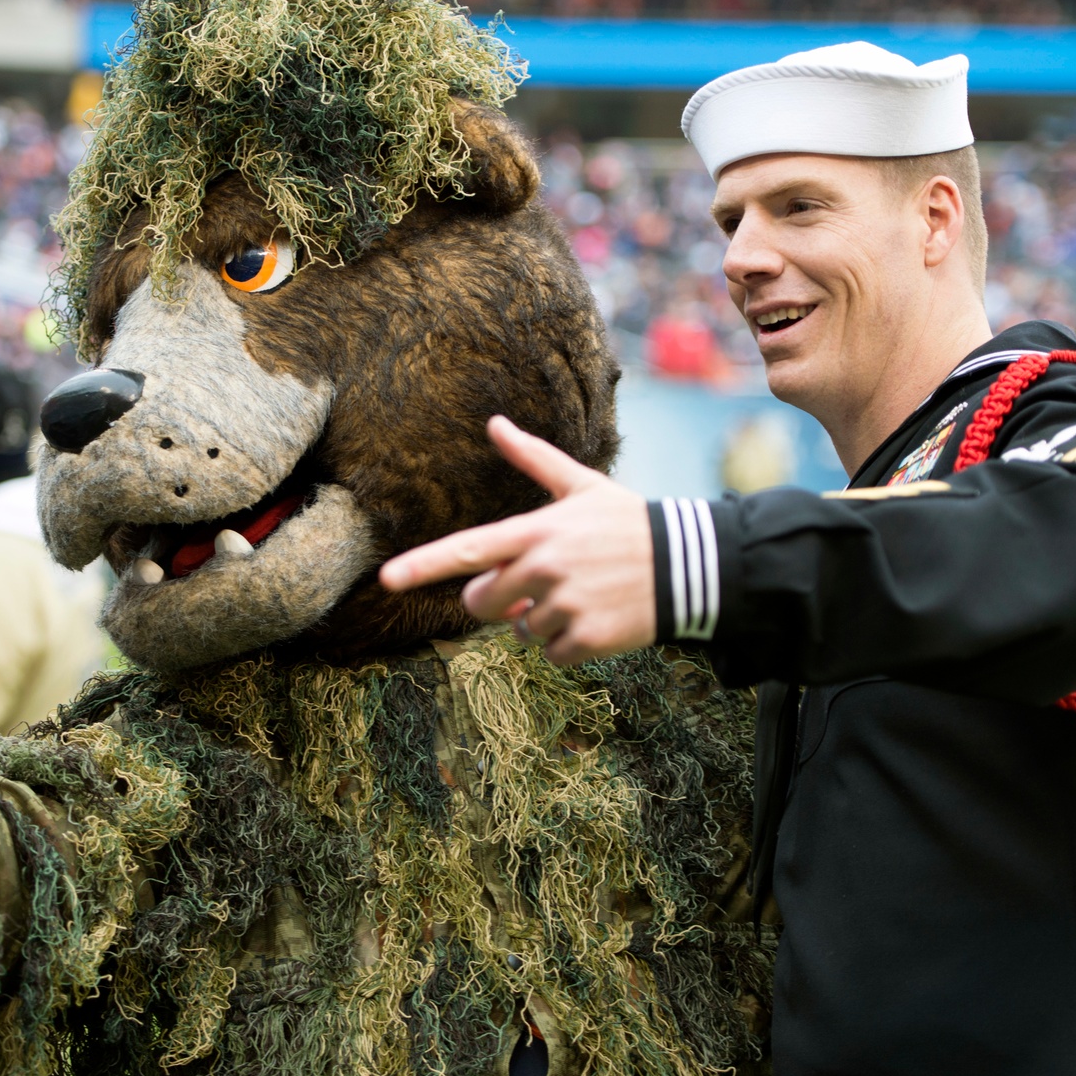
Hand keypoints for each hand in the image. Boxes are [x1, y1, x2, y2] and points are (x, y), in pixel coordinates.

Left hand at [379, 415, 657, 664]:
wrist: (689, 563)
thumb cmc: (627, 522)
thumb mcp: (580, 485)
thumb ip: (532, 459)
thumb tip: (495, 423)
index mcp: (536, 532)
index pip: (467, 550)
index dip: (423, 566)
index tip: (386, 580)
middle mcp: (545, 568)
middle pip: (481, 602)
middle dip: (499, 600)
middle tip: (536, 586)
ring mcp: (565, 605)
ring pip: (520, 630)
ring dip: (541, 621)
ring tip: (581, 596)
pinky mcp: (587, 639)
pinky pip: (550, 653)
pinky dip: (567, 644)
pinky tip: (595, 618)